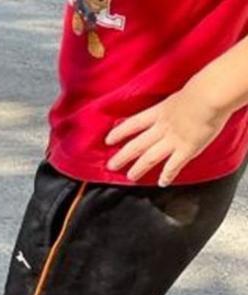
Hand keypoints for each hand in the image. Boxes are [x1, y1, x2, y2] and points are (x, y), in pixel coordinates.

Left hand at [106, 84, 233, 186]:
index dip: (119, 133)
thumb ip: (175, 102)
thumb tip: (178, 102)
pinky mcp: (187, 149)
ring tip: (130, 176)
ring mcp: (173, 140)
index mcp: (159, 112)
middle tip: (111, 166)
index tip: (108, 140)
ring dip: (139, 168)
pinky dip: (167, 175)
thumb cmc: (202, 88)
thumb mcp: (180, 93)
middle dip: (122, 156)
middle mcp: (162, 128)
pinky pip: (174, 166)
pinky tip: (162, 183)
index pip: (133, 123)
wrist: (210, 96)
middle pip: (136, 145)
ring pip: (150, 157)